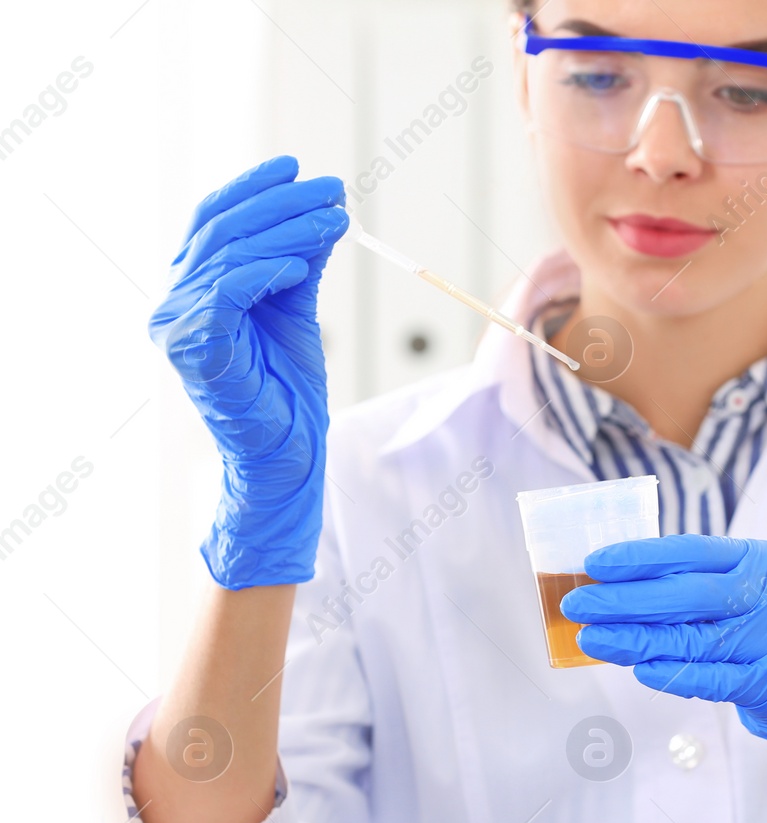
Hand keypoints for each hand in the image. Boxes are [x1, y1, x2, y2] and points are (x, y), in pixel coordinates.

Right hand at [147, 155, 348, 588]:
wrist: (287, 453)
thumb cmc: (287, 389)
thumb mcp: (297, 310)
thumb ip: (300, 263)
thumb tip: (324, 212)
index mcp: (193, 288)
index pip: (214, 220)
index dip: (254, 189)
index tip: (298, 168)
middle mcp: (175, 302)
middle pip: (224, 230)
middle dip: (282, 203)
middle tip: (333, 189)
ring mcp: (178, 325)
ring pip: (231, 255)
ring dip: (290, 231)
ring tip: (336, 220)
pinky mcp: (195, 348)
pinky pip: (228, 292)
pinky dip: (266, 271)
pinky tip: (303, 264)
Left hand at [561, 535, 766, 812]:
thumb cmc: (766, 627)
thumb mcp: (743, 590)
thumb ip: (691, 585)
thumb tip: (612, 585)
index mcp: (758, 558)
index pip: (690, 551)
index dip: (640, 557)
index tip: (594, 564)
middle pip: (687, 595)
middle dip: (626, 600)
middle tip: (578, 604)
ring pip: (692, 639)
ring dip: (635, 641)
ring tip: (592, 639)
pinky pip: (712, 678)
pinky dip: (672, 674)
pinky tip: (638, 669)